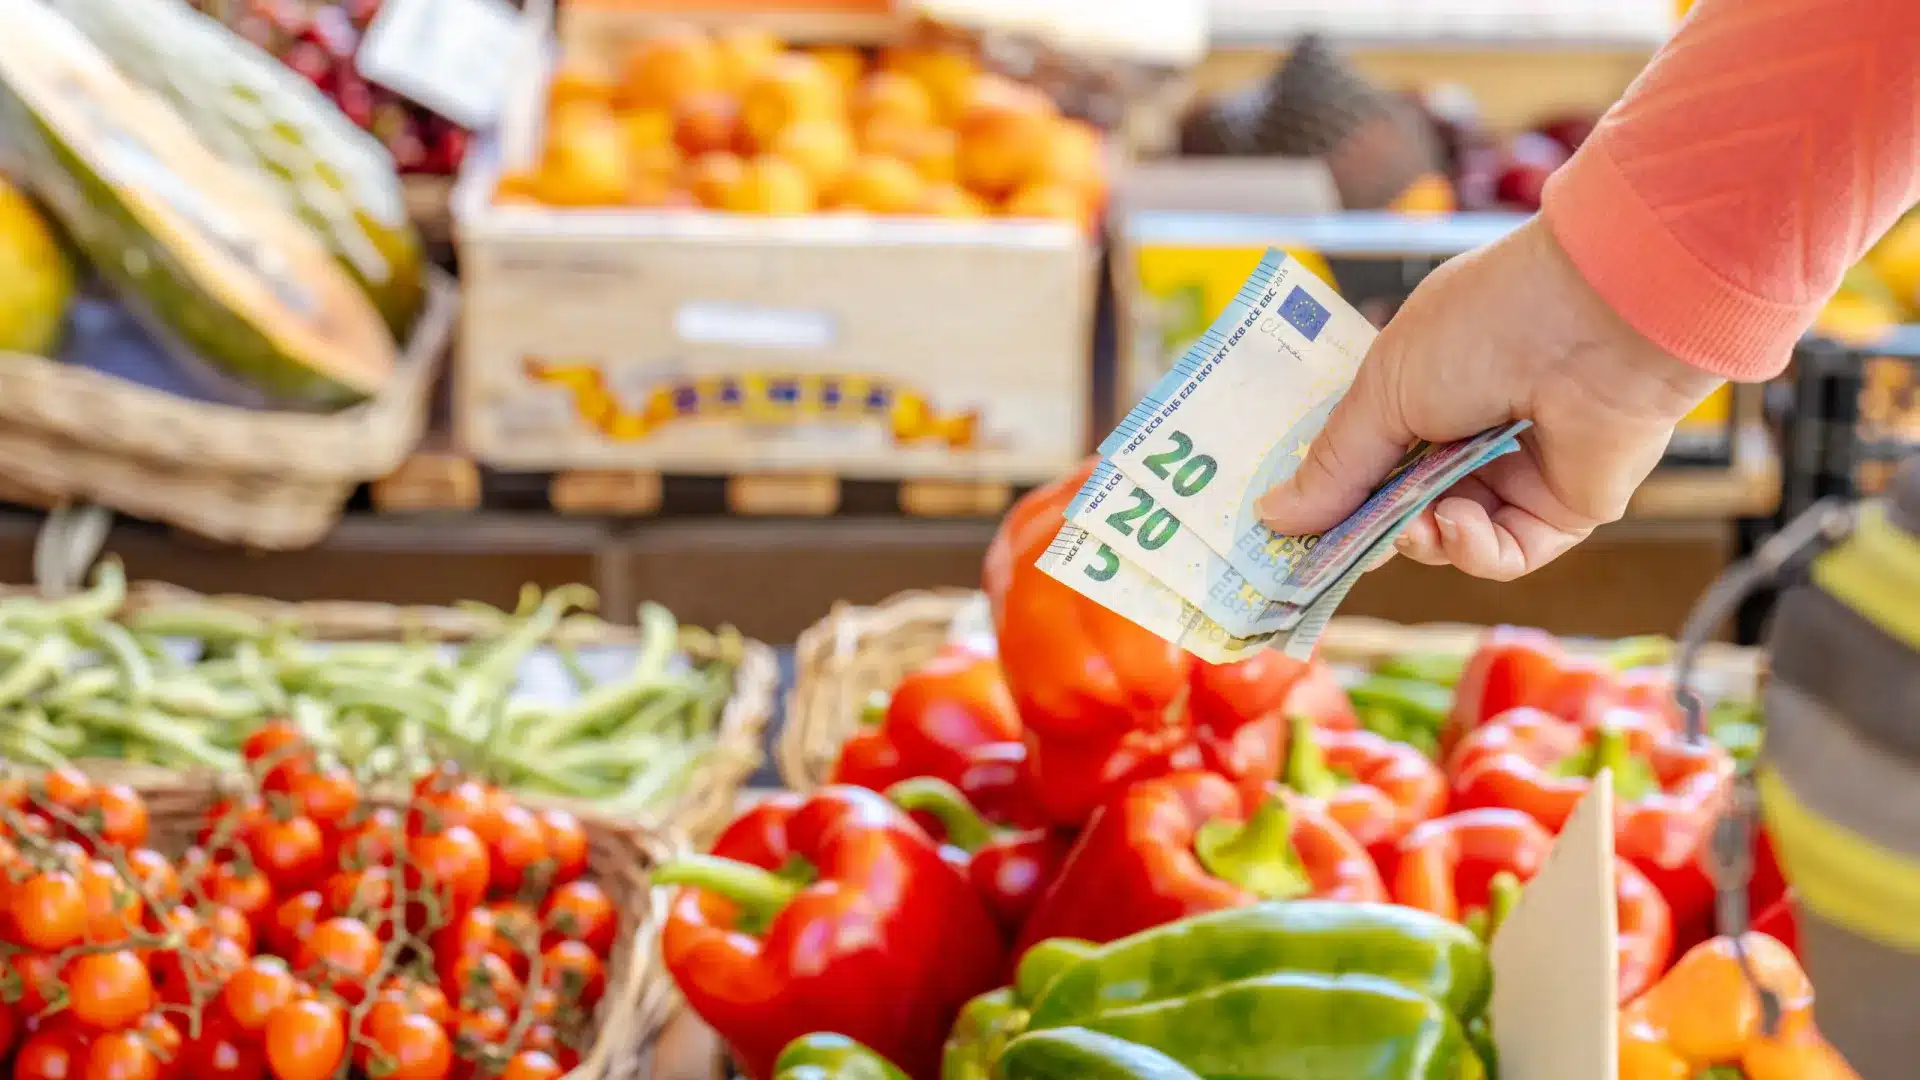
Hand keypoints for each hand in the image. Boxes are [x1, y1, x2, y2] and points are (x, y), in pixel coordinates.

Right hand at [1256, 217, 1725, 580]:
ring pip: (1447, 537)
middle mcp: (1469, 429)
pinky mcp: (1561, 507)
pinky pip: (1503, 553)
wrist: (1601, 320)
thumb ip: (1334, 464)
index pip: (1366, 455)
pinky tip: (1459, 522)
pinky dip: (1474, 548)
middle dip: (1369, 528)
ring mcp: (1516, 470)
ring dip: (1422, 536)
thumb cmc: (1486, 325)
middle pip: (1401, 505)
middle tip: (1336, 548)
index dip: (1330, 490)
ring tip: (1414, 521)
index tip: (1291, 525)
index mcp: (1424, 386)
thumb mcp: (1384, 389)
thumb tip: (1272, 517)